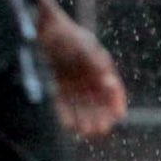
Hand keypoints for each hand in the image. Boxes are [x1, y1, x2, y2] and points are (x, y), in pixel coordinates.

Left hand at [38, 6, 126, 138]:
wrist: (42, 29)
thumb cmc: (66, 35)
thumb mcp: (83, 47)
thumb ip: (95, 63)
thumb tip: (109, 82)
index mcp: (101, 68)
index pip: (113, 89)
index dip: (116, 102)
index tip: (118, 114)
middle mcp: (88, 79)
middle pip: (99, 102)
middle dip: (101, 116)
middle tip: (100, 128)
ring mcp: (73, 84)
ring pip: (82, 106)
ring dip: (85, 119)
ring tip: (85, 131)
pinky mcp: (56, 87)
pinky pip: (63, 105)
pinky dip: (67, 115)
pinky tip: (68, 125)